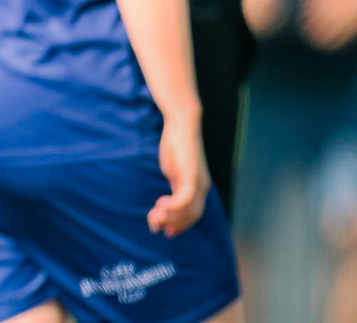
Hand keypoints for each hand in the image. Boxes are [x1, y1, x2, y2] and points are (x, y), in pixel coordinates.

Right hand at [147, 115, 208, 235]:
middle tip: (155, 227)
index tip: (163, 230)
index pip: (192, 214)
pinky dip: (172, 207)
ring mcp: (199, 183)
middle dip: (173, 225)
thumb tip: (165, 201)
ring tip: (153, 216)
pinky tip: (159, 205)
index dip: (179, 225)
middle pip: (192, 217)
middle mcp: (202, 188)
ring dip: (170, 218)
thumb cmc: (175, 145)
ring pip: (188, 212)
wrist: (181, 125)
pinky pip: (184, 200)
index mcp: (198, 187)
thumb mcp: (173, 170)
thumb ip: (173, 185)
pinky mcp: (192, 177)